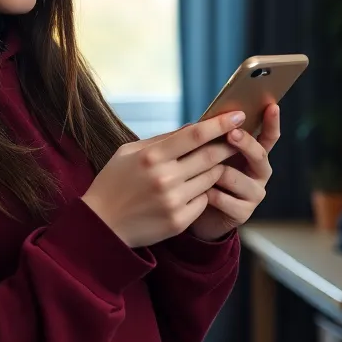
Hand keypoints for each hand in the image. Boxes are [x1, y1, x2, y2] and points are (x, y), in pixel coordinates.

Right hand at [82, 111, 247, 247]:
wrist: (102, 225)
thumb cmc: (114, 182)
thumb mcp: (128, 153)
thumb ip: (162, 140)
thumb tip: (195, 127)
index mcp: (151, 156)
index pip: (195, 135)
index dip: (220, 123)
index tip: (238, 115)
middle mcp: (165, 178)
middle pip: (211, 156)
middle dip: (229, 145)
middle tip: (238, 139)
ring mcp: (174, 201)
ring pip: (212, 178)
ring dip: (215, 169)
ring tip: (211, 164)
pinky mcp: (179, 221)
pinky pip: (204, 200)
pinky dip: (203, 193)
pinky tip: (191, 190)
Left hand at [189, 104, 280, 241]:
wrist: (198, 214)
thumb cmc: (204, 176)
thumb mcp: (209, 155)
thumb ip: (214, 140)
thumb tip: (206, 120)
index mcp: (254, 155)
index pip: (269, 136)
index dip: (272, 122)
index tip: (272, 106)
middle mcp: (260, 173)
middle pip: (259, 154)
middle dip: (245, 143)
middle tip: (233, 133)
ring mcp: (254, 193)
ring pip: (235, 177)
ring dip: (214, 172)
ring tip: (196, 171)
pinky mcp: (243, 212)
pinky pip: (223, 198)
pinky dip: (208, 193)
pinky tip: (198, 192)